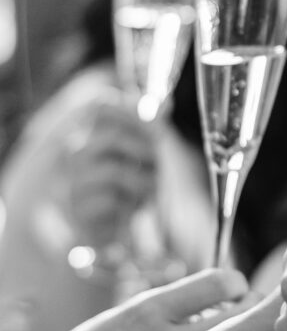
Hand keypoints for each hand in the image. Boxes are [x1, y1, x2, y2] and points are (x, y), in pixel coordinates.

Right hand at [65, 90, 155, 246]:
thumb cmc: (123, 187)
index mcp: (91, 132)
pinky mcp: (80, 207)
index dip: (131, 110)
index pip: (100, 105)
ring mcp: (75, 179)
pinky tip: (131, 207)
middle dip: (147, 150)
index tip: (158, 126)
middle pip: (114, 138)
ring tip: (152, 188)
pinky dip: (130, 204)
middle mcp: (77, 152)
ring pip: (116, 171)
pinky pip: (111, 199)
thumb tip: (167, 103)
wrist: (104, 227)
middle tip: (158, 164)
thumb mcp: (140, 156)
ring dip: (144, 181)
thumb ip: (150, 130)